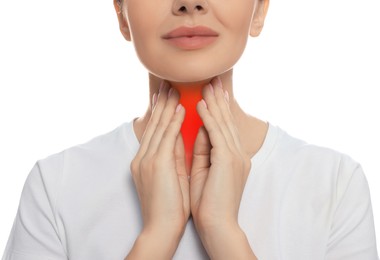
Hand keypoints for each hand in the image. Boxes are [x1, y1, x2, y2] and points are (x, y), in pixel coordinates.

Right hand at [128, 82, 188, 258]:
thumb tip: (181, 137)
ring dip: (167, 105)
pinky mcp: (156, 164)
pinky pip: (166, 136)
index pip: (154, 131)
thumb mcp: (171, 176)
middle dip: (161, 103)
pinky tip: (179, 107)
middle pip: (153, 124)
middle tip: (167, 84)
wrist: (162, 228)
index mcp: (145, 160)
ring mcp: (147, 159)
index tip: (166, 97)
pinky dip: (173, 120)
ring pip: (158, 126)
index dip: (160, 112)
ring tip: (174, 88)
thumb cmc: (170, 205)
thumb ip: (174, 155)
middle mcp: (143, 157)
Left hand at [190, 78, 255, 258]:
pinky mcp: (228, 160)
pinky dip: (208, 116)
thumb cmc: (208, 201)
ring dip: (214, 102)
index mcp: (233, 157)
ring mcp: (235, 156)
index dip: (219, 109)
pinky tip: (202, 103)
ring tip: (208, 84)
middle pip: (226, 121)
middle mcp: (238, 153)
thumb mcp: (204, 169)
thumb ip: (203, 149)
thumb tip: (199, 130)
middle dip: (219, 100)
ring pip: (223, 123)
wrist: (217, 224)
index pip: (224, 128)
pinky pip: (216, 133)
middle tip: (213, 80)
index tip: (212, 94)